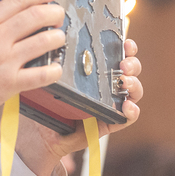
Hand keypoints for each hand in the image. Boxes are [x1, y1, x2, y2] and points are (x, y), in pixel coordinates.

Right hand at [0, 0, 65, 143]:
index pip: (17, 0)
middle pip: (35, 17)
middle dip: (54, 13)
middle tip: (59, 16)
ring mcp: (4, 62)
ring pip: (42, 42)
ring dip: (57, 38)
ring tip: (59, 38)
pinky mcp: (10, 84)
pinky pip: (40, 75)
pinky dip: (54, 70)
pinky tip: (56, 67)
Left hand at [15, 38, 143, 175]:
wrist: (40, 133)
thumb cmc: (44, 102)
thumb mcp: (51, 79)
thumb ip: (58, 64)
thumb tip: (55, 42)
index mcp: (95, 71)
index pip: (116, 54)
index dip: (125, 47)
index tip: (125, 42)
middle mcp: (106, 85)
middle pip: (130, 70)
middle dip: (132, 64)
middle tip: (123, 64)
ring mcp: (111, 103)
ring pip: (134, 91)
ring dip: (134, 84)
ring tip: (124, 83)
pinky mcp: (110, 122)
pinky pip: (128, 117)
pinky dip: (132, 110)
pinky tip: (127, 106)